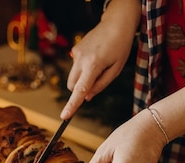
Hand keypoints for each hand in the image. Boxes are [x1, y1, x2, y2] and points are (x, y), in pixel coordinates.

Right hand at [60, 0, 140, 119]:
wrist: (116, 23)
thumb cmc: (120, 46)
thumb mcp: (116, 69)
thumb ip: (101, 85)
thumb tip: (87, 97)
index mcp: (93, 66)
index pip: (79, 90)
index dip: (72, 105)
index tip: (64, 117)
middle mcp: (81, 60)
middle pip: (72, 86)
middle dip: (79, 90)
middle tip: (96, 82)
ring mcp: (76, 54)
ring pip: (72, 77)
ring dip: (82, 79)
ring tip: (98, 65)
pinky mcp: (75, 49)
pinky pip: (76, 66)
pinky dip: (83, 68)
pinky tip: (95, 57)